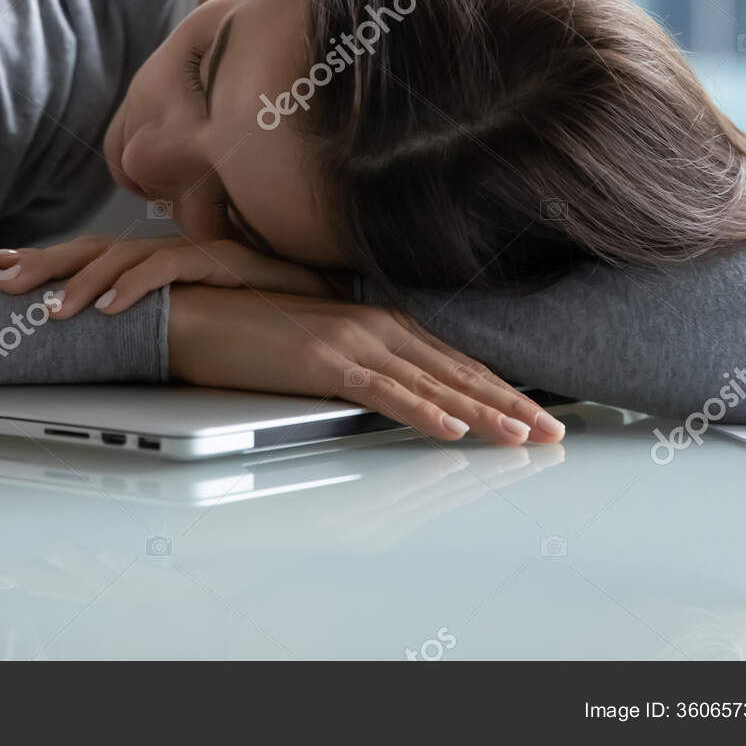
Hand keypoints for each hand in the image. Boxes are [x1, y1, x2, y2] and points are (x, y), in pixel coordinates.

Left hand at [0, 234, 333, 317]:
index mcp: (165, 263)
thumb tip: (111, 347)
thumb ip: (163, 326)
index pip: (97, 254)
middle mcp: (176, 251)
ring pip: (126, 255)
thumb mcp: (201, 324)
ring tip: (52, 310)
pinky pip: (170, 267)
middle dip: (47, 262)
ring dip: (85, 282)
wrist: (334, 307)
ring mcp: (199, 252)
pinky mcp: (226, 259)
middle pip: (97, 248)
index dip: (51, 258)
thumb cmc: (270, 318)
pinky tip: (111, 306)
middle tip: (2, 280)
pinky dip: (137, 285)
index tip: (3, 264)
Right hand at [166, 285, 565, 446]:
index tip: (532, 412)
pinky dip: (422, 411)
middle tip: (553, 430)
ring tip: (523, 436)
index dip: (497, 389)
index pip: (452, 363)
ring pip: (433, 384)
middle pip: (456, 372)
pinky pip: (383, 392)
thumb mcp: (317, 347)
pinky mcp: (323, 363)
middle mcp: (375, 327)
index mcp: (376, 323)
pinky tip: (451, 428)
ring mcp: (352, 342)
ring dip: (483, 413)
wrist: (193, 310)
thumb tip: (386, 389)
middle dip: (510, 403)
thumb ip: (358, 363)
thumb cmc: (248, 329)